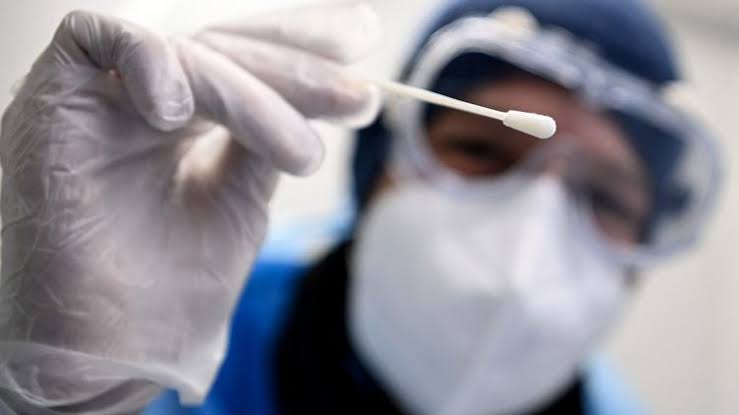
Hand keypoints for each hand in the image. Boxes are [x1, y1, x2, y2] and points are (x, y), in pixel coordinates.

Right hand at [0, 2, 379, 411]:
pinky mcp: (55, 100)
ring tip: (298, 155)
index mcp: (187, 120)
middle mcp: (146, 100)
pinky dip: (150, 63)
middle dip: (296, 69)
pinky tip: (177, 115)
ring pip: (187, 53)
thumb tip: (323, 93)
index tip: (362, 52)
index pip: (246, 60)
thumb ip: (267, 140)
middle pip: (227, 50)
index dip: (301, 47)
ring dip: (252, 94)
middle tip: (357, 98)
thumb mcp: (242, 200)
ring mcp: (104, 98)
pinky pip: (96, 39)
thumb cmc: (172, 290)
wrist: (112, 351)